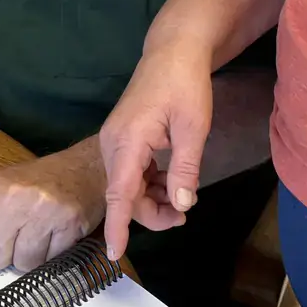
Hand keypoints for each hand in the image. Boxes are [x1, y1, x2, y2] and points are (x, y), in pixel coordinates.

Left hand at [0, 141, 107, 297]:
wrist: (86, 167)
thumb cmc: (37, 183)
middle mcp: (13, 197)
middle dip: (4, 255)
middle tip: (19, 232)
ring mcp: (43, 209)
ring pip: (22, 265)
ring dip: (29, 256)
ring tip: (40, 231)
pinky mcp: (69, 222)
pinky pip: (49, 262)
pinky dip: (52, 254)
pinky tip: (57, 233)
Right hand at [97, 39, 214, 259]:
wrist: (173, 51)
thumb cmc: (185, 85)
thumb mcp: (193, 128)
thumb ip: (185, 170)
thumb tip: (181, 206)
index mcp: (128, 140)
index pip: (119, 194)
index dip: (118, 226)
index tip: (113, 254)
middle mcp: (113, 143)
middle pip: (124, 194)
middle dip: (150, 212)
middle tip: (183, 216)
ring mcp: (115, 140)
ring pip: (126, 185)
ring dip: (150, 199)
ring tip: (181, 199)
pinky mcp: (122, 138)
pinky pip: (129, 172)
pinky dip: (148, 183)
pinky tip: (170, 182)